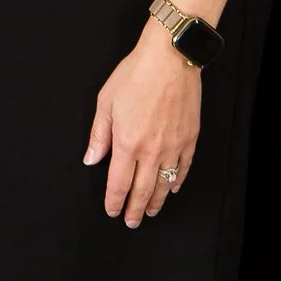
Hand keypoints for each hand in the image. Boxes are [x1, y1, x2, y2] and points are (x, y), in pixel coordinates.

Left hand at [85, 23, 201, 224]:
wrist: (170, 58)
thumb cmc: (135, 75)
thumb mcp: (106, 102)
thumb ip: (99, 135)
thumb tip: (91, 159)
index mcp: (127, 143)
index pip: (119, 183)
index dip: (114, 201)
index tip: (112, 211)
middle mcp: (151, 150)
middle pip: (143, 190)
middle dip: (135, 209)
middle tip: (131, 222)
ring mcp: (173, 146)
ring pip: (165, 184)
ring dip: (157, 202)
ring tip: (150, 212)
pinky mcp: (190, 138)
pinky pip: (183, 168)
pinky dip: (177, 181)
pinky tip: (173, 188)